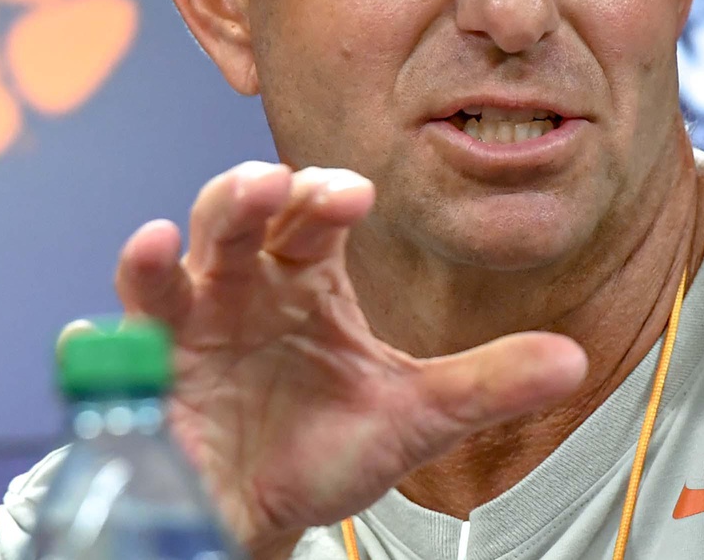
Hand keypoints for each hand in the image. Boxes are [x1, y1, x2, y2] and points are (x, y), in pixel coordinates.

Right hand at [113, 162, 586, 555]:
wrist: (261, 515)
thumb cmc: (325, 448)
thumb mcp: (414, 414)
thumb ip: (488, 383)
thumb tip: (577, 359)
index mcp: (307, 277)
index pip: (316, 213)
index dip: (329, 194)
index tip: (357, 195)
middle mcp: (247, 283)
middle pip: (245, 213)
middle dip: (260, 190)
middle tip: (284, 187)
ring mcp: (193, 319)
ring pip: (187, 252)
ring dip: (199, 226)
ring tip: (214, 212)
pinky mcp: (149, 368)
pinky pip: (126, 327)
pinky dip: (125, 302)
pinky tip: (132, 277)